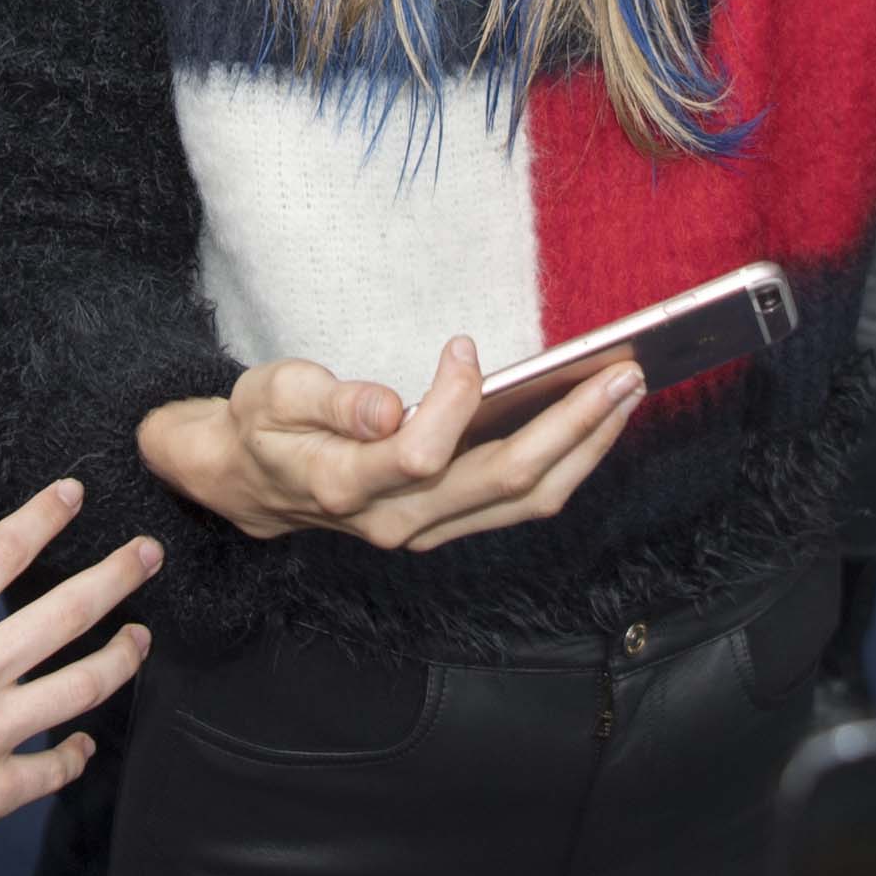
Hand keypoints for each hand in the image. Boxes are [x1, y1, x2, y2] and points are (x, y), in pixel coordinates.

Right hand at [0, 479, 159, 875]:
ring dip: (122, 658)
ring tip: (142, 638)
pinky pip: (55, 767)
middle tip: (148, 555)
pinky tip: (85, 744)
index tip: (72, 495)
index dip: (42, 518)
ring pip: (82, 685)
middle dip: (116, 576)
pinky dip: (76, 755)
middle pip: (64, 613)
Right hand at [139, 334, 641, 556]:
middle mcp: (396, 520)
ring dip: (583, 448)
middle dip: (571, 427)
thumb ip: (328, 401)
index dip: (452, 401)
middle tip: (623, 374)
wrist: (249, 485)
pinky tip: (590, 422)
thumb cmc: (262, 428)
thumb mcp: (271, 395)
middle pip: (503, 482)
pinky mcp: (445, 525)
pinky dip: (564, 463)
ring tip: (626, 393)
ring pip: (524, 502)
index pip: (420, 454)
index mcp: (347, 482)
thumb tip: (387, 408)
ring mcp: (426, 530)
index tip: (462, 345)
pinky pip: (519, 504)